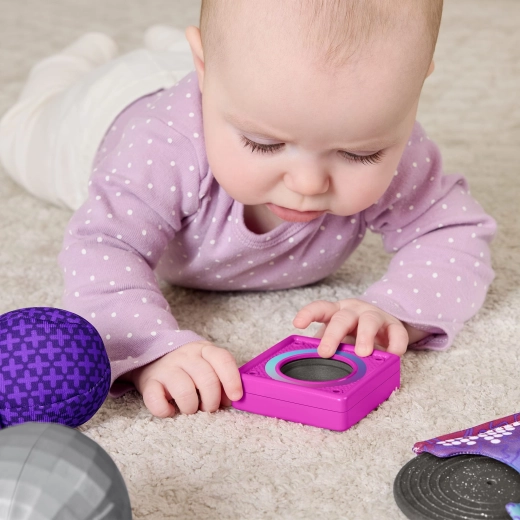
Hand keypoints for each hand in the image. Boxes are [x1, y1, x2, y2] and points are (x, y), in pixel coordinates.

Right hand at [125, 340, 242, 417]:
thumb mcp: (207, 363)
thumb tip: (233, 398)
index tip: (236, 397)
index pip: (222, 359)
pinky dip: (165, 411)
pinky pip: (156, 401)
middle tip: (209, 408)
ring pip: (185, 391)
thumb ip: (221, 377)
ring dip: (191, 407)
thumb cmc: (188, 367)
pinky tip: (171, 410)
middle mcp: (185, 356)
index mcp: (204, 350)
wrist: (152, 358)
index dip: (232, 379)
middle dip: (212, 400)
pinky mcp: (149, 383)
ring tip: (190, 409)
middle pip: (206, 379)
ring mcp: (166, 368)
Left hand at [293, 298, 411, 357]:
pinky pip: (397, 333)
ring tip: (362, 353)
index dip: (308, 314)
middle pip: (342, 318)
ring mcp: (374, 316)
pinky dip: (395, 344)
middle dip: (333, 335)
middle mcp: (354, 311)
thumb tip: (307, 365)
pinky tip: (392, 355)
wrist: (382, 326)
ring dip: (365, 337)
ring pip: (369, 321)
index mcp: (336, 312)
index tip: (298, 324)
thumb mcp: (337, 338)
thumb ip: (324, 347)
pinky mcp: (394, 326)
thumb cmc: (352, 334)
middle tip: (325, 352)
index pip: (320, 308)